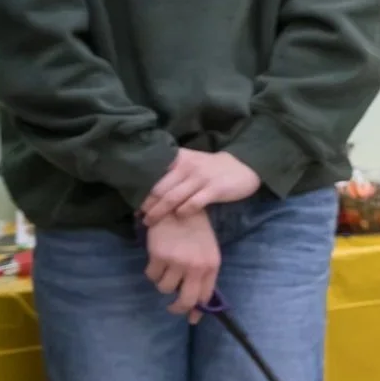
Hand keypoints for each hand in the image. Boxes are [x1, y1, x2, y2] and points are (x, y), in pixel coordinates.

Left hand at [140, 148, 261, 226]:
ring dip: (159, 212)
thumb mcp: (192, 161)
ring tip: (151, 222)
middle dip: (147, 205)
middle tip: (140, 217)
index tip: (134, 205)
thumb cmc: (213, 168)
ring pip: (172, 197)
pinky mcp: (214, 189)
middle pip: (159, 188)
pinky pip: (193, 204)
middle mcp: (187, 166)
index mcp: (179, 158)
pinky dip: (183, 212)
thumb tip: (149, 186)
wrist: (244, 166)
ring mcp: (200, 178)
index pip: (154, 174)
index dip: (141, 190)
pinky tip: (178, 217)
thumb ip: (173, 170)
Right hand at [144, 210, 220, 320]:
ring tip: (165, 269)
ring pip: (164, 288)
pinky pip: (151, 275)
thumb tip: (196, 306)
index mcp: (212, 265)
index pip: (205, 297)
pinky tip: (156, 258)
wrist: (179, 206)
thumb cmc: (195, 230)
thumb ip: (203, 276)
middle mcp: (196, 267)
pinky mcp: (159, 256)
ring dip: (163, 282)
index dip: (196, 310)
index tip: (191, 317)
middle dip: (177, 308)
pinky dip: (152, 271)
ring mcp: (177, 262)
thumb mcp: (206, 252)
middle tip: (172, 307)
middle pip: (185, 301)